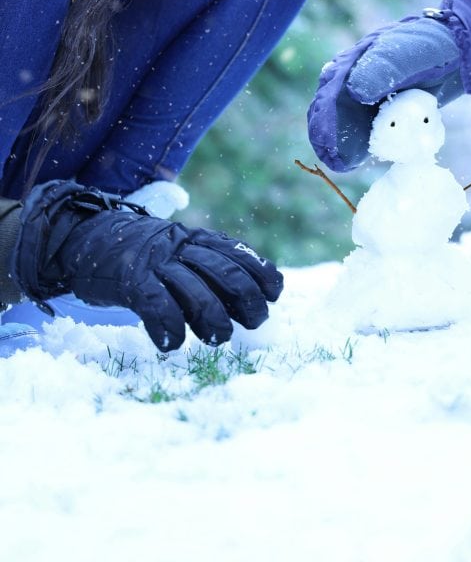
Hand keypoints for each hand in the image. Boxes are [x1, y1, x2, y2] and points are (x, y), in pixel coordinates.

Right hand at [11, 180, 281, 351]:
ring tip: (216, 338)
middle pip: (226, 272)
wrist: (87, 237)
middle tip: (253, 323)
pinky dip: (169, 327)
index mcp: (197, 239)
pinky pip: (156, 304)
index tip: (273, 296)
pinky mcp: (129, 279)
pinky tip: (171, 343)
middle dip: (247, 301)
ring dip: (213, 320)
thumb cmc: (142, 258)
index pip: (239, 253)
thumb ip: (209, 273)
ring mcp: (155, 262)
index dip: (261, 274)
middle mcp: (180, 247)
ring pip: (195, 290)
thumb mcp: (179, 255)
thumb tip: (250, 306)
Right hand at [308, 15, 462, 172]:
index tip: (324, 139)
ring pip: (348, 122)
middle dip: (328, 133)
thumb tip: (354, 91)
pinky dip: (362, 144)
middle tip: (330, 157)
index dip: (325, 116)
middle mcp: (356, 79)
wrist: (458, 51)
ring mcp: (370, 97)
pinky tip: (357, 161)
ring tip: (340, 164)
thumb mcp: (408, 53)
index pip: (332, 90)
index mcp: (355, 61)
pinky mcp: (386, 111)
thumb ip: (383, 69)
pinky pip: (369, 130)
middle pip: (334, 108)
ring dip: (342, 142)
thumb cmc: (431, 46)